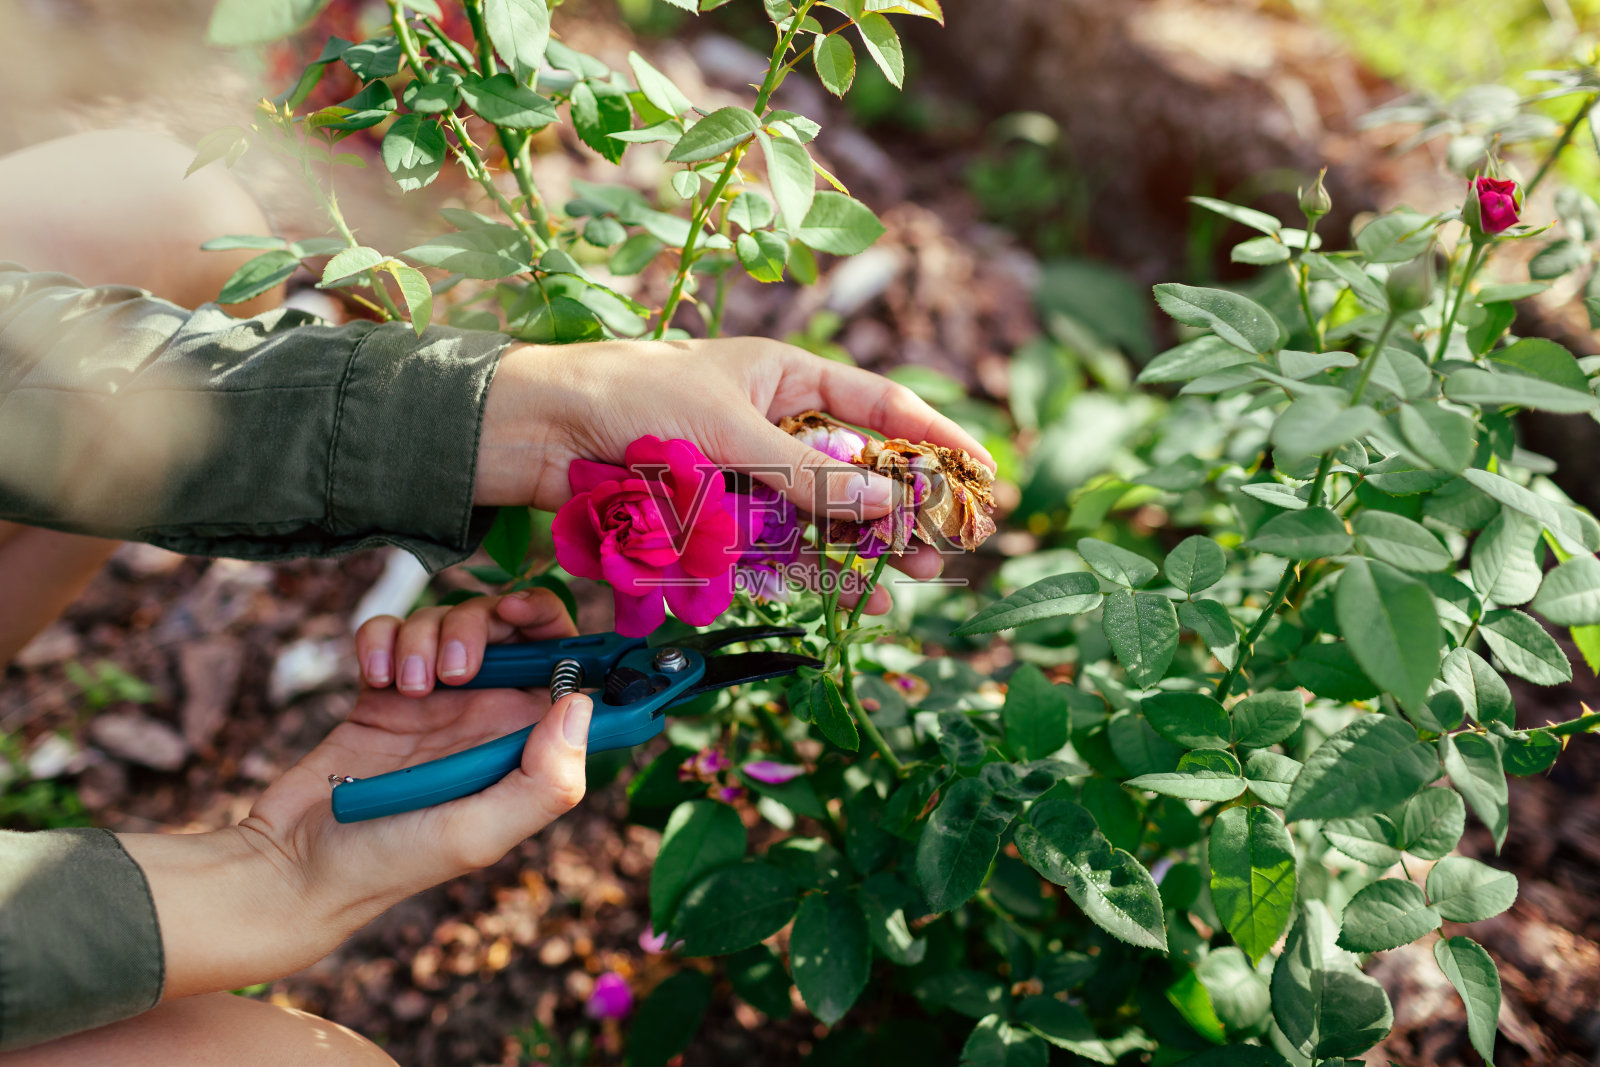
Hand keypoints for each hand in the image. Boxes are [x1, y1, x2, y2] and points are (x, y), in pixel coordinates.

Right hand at [119, 600, 586, 1000]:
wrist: (293, 864)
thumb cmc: (391, 862)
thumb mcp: (479, 834)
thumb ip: (545, 780)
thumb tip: (581, 705)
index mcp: (523, 743)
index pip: (566, 666)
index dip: (552, 625)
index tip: (518, 616)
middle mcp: (487, 715)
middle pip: (507, 628)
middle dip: (480, 622)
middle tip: (455, 667)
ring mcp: (435, 699)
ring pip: (448, 622)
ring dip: (426, 638)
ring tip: (407, 687)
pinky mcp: (383, 690)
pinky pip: (392, 632)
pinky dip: (381, 640)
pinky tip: (372, 678)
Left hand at [476, 338, 994, 610]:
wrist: (536, 433)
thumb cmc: (631, 399)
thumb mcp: (729, 429)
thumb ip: (807, 474)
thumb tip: (887, 504)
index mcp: (783, 377)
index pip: (879, 406)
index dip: (934, 438)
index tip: (981, 472)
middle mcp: (772, 425)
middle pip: (858, 471)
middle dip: (904, 511)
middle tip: (947, 550)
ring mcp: (746, 475)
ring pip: (823, 517)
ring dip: (864, 549)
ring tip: (907, 582)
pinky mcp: (716, 519)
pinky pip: (777, 548)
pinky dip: (810, 570)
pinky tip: (847, 594)